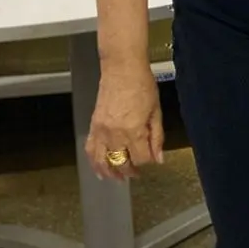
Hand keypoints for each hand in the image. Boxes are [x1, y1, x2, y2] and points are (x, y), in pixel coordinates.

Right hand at [85, 62, 163, 180]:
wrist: (122, 68)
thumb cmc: (142, 85)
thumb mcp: (156, 111)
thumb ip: (157, 137)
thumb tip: (158, 158)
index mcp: (134, 130)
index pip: (141, 158)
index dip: (148, 161)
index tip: (151, 159)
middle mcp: (115, 134)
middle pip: (121, 163)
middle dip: (130, 170)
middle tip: (136, 173)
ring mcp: (101, 130)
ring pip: (102, 161)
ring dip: (110, 172)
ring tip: (117, 178)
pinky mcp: (93, 125)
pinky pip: (90, 149)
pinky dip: (94, 161)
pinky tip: (99, 169)